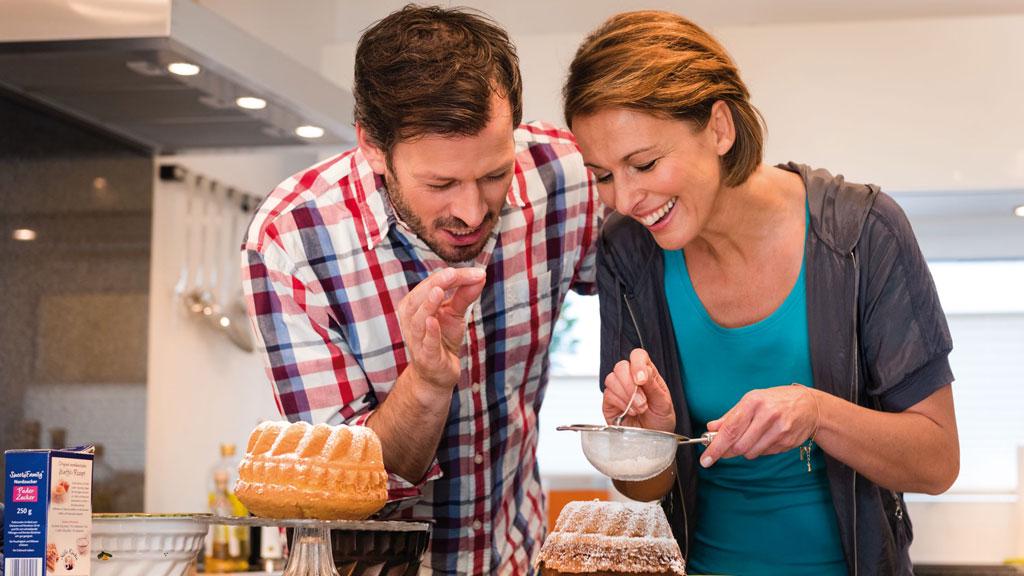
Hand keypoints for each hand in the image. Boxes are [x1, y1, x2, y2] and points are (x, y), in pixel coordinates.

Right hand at [397, 267, 486, 389]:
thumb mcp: (455, 314)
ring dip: (427, 305)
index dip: (453, 276)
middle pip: (419, 298)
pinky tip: (433, 321)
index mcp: (415, 305)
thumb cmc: (443, 339)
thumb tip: (481, 274)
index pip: (431, 284)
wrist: (438, 374)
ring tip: (438, 291)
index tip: (477, 273)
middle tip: (452, 274)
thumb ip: (464, 295)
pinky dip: (429, 332)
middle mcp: (411, 320)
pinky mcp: (426, 357)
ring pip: (417, 319)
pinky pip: (425, 343)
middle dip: (436, 284)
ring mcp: (417, 340)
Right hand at [602, 348, 675, 432]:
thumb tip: (642, 373)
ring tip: (639, 409)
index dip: (638, 364)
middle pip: (621, 366)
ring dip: (627, 396)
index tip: (642, 380)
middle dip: (631, 385)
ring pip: (612, 379)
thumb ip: (653, 386)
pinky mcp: (609, 402)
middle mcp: (630, 379)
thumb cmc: (660, 421)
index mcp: (647, 374)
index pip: (638, 356)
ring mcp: (618, 390)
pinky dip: (621, 403)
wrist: (652, 441)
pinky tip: (630, 412)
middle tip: (643, 401)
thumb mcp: (664, 403)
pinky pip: (608, 394)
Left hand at [700, 384, 819, 466]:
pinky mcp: (788, 442)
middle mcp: (767, 415)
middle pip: (739, 446)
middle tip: (727, 448)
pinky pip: (765, 454)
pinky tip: (767, 437)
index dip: (715, 447)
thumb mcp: (751, 401)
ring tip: (753, 436)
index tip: (705, 460)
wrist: (809, 405)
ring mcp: (780, 430)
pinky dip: (760, 449)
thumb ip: (730, 416)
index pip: (730, 430)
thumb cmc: (774, 401)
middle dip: (729, 451)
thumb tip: (711, 428)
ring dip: (746, 450)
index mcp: (753, 402)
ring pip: (751, 453)